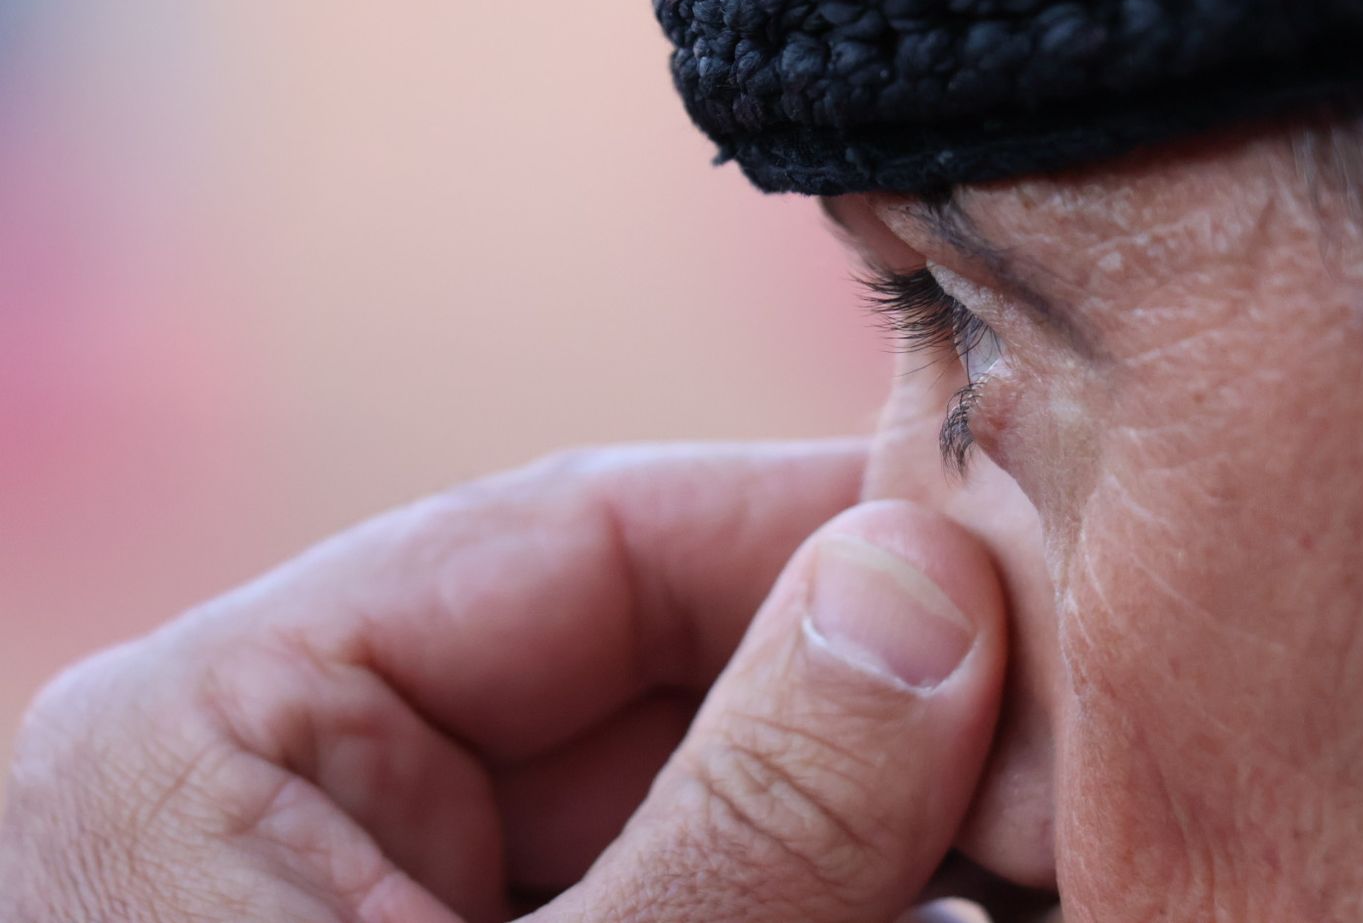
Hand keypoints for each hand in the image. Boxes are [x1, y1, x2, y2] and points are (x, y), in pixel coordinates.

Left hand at [0, 441, 1007, 922]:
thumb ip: (744, 814)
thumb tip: (927, 580)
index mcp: (231, 725)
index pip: (581, 529)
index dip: (817, 531)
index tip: (1013, 555)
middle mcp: (319, 775)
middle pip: (665, 659)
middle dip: (884, 693)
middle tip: (1077, 721)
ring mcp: (415, 876)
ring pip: (711, 778)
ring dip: (889, 804)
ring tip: (1057, 821)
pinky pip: (709, 876)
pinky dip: (837, 886)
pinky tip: (980, 888)